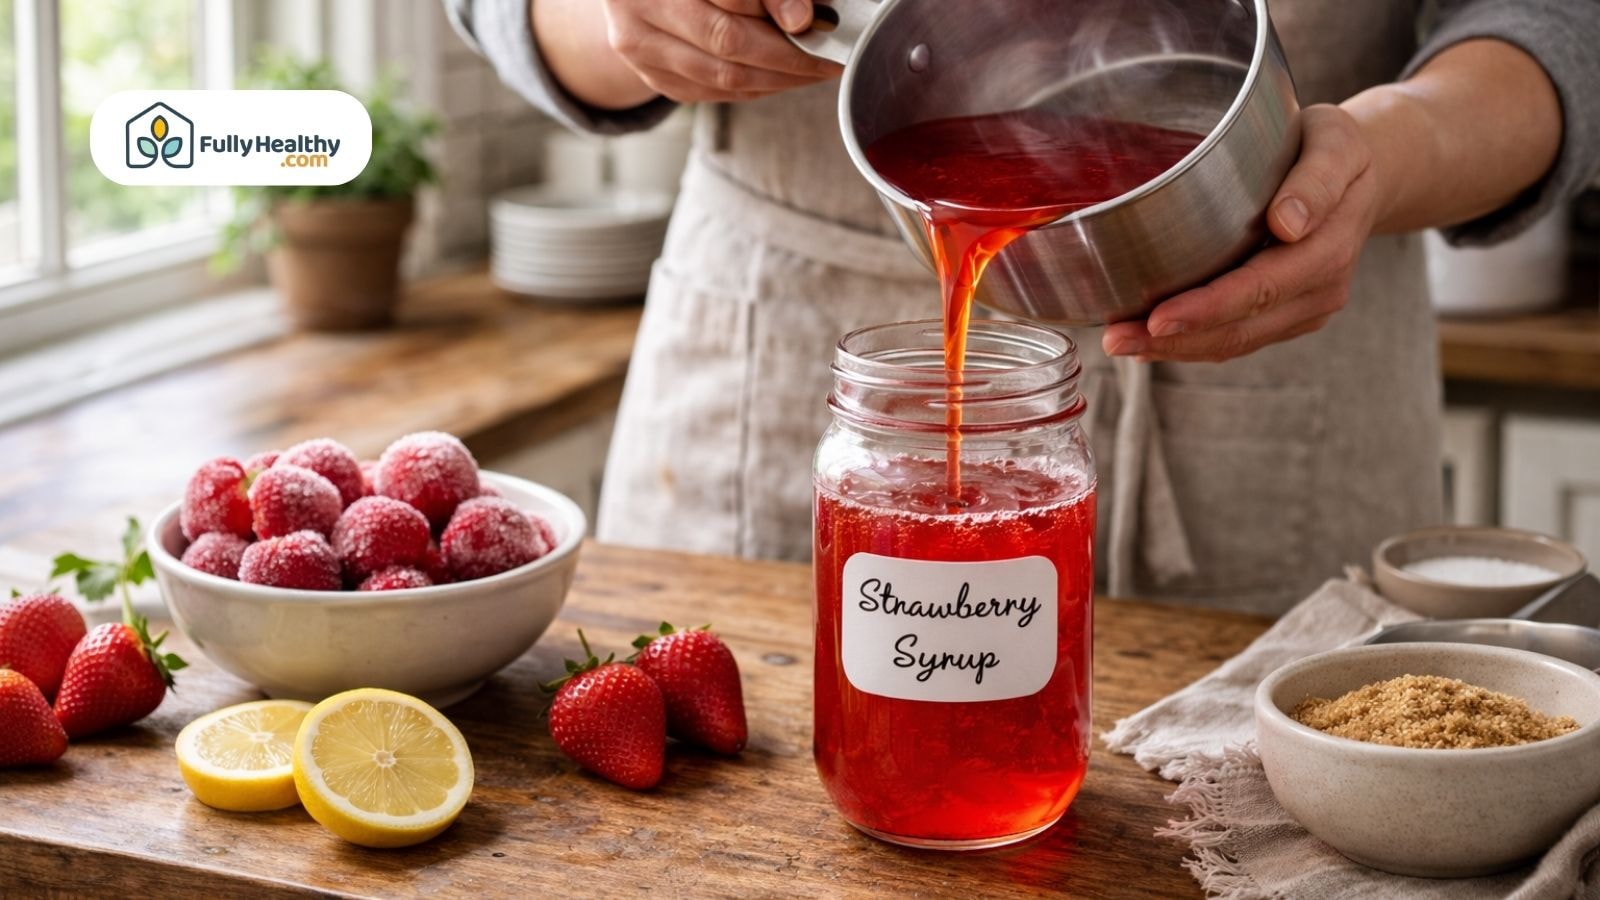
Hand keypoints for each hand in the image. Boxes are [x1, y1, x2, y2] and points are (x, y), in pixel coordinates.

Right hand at [602, 0, 841, 102]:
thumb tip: (801, 18)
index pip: (731, 0)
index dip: (778, 11)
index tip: (818, 23)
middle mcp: (640, 13)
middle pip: (727, 43)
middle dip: (787, 56)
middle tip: (826, 57)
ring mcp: (640, 50)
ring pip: (722, 77)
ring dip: (777, 79)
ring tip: (811, 69)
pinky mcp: (652, 78)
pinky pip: (713, 92)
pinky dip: (753, 88)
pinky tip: (779, 77)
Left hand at [1103, 104, 1381, 362]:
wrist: (1364, 174)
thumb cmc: (1337, 148)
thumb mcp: (1337, 143)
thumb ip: (1317, 179)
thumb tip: (1287, 223)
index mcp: (1329, 248)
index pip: (1261, 289)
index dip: (1207, 309)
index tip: (1157, 319)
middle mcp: (1320, 289)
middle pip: (1240, 329)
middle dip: (1174, 340)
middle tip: (1115, 340)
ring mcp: (1304, 308)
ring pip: (1234, 342)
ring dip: (1175, 349)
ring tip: (1121, 342)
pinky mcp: (1286, 315)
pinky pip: (1237, 338)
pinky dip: (1192, 342)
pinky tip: (1150, 339)